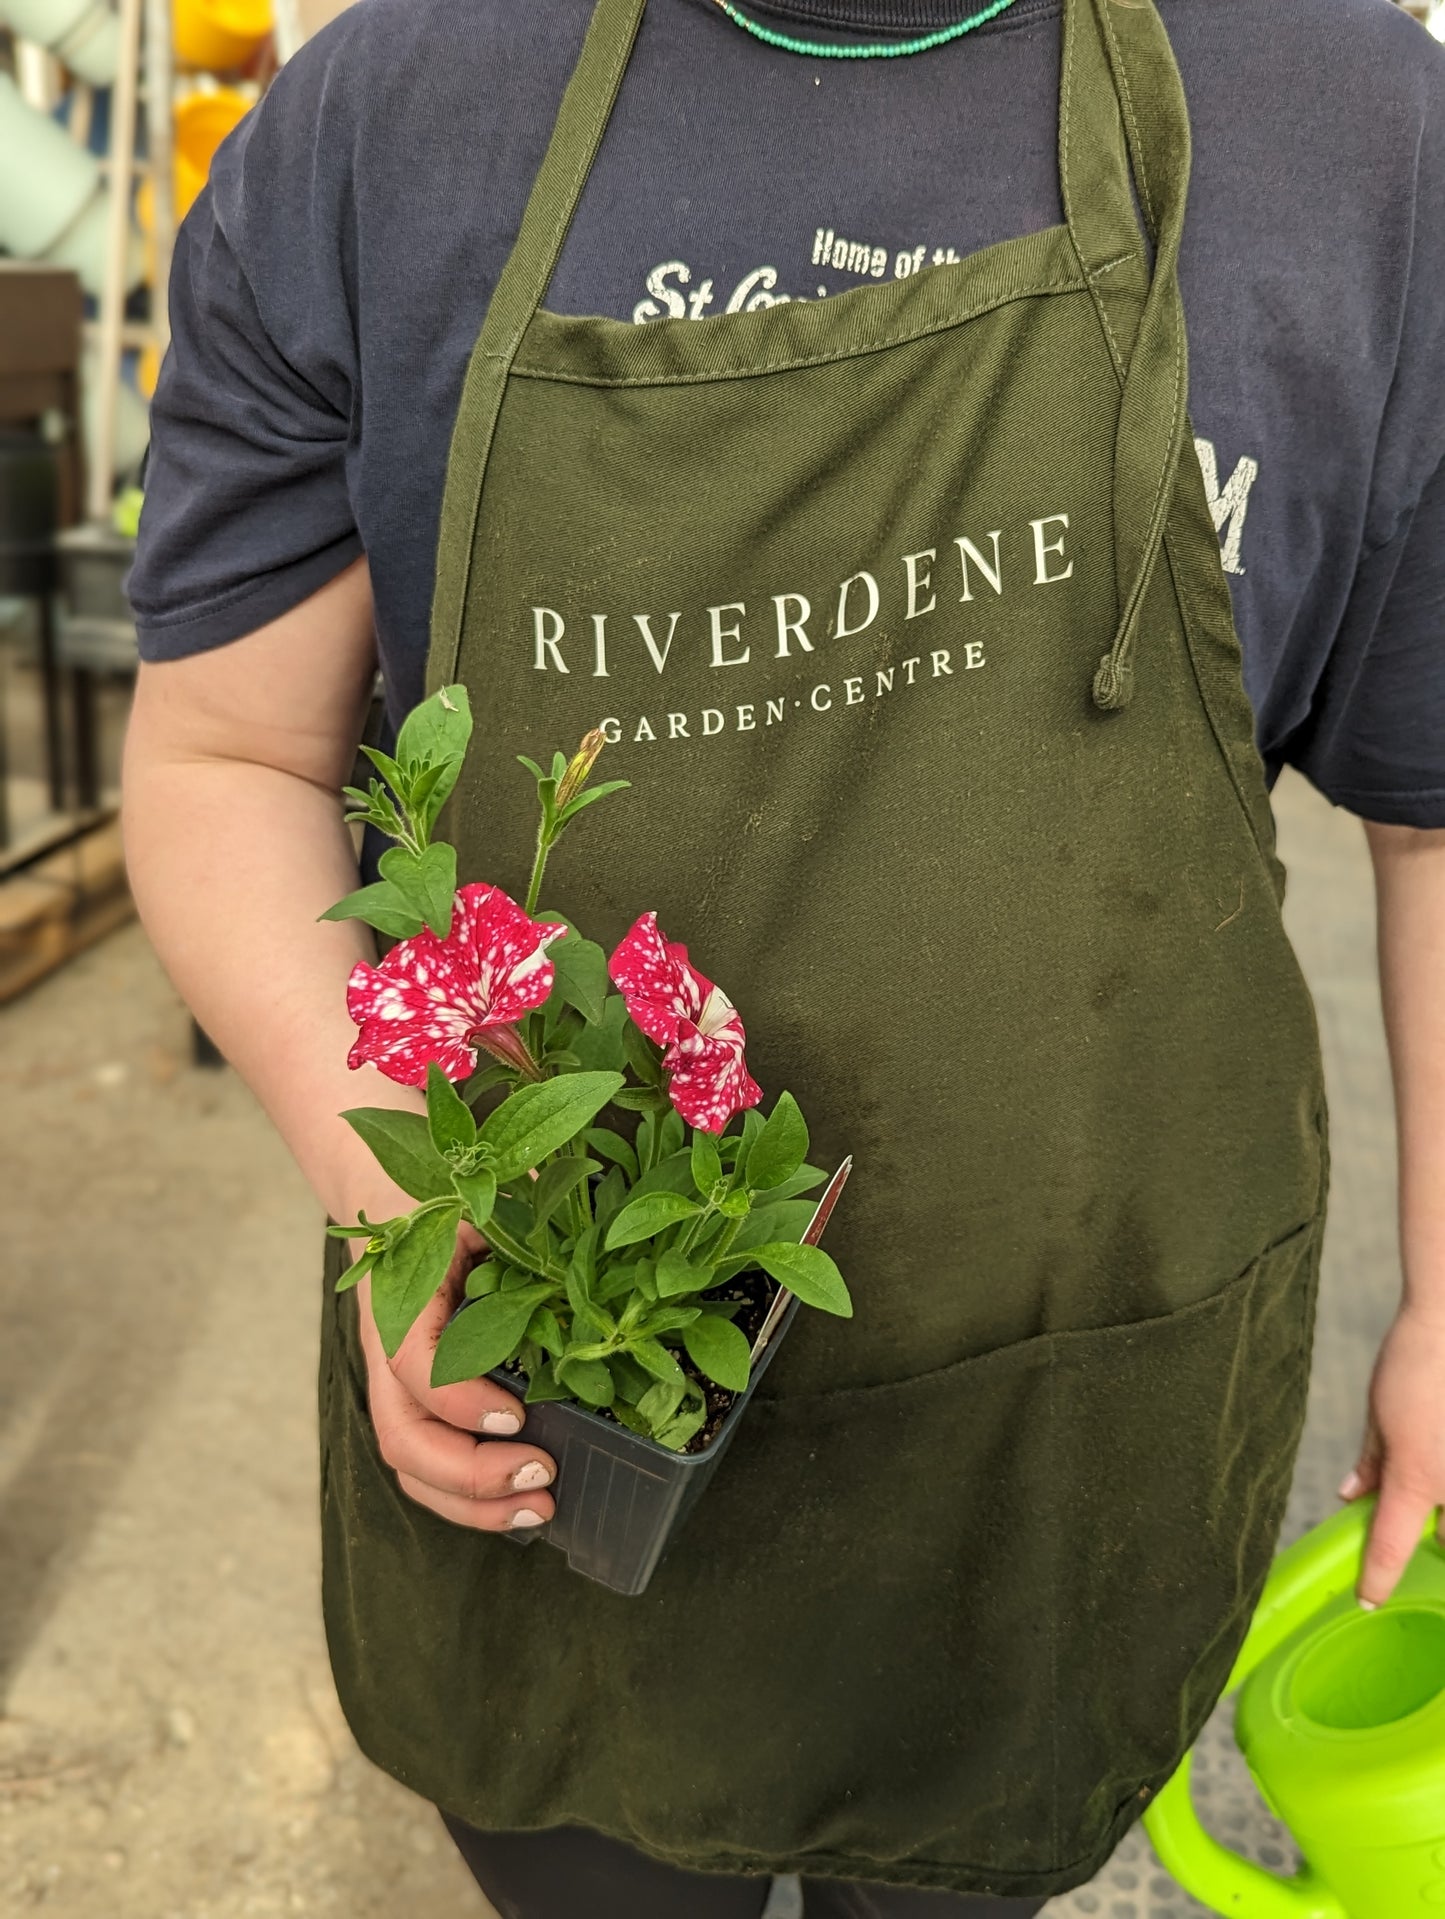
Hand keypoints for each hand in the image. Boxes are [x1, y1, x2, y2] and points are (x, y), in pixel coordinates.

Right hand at [354, 1216, 557, 1532]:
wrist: (389, 1193)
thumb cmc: (446, 1193)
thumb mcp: (483, 1194)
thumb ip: (524, 1212)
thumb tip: (588, 1231)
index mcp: (402, 1295)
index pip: (412, 1365)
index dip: (461, 1400)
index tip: (520, 1415)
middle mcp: (387, 1348)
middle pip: (402, 1435)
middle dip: (471, 1474)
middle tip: (544, 1476)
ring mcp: (395, 1381)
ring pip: (411, 1463)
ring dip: (472, 1503)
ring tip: (541, 1509)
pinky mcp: (415, 1398)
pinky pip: (427, 1461)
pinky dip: (468, 1496)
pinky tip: (521, 1504)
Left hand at [1340, 1303, 1444, 1605]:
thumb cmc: (1416, 1362)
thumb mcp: (1380, 1413)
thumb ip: (1372, 1462)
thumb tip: (1354, 1496)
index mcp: (1415, 1479)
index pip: (1392, 1547)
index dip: (1377, 1578)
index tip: (1366, 1597)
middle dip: (1439, 1551)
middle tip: (1426, 1547)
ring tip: (1434, 1487)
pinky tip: (1436, 1450)